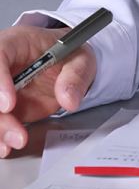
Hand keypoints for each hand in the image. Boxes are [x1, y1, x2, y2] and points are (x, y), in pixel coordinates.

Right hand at [0, 25, 95, 156]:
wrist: (67, 65)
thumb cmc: (68, 53)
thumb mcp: (80, 58)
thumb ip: (76, 76)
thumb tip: (69, 99)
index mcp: (16, 43)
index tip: (9, 104)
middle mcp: (1, 65)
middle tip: (16, 131)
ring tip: (16, 141)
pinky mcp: (1, 108)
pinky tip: (6, 145)